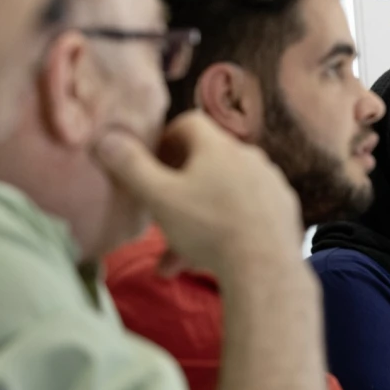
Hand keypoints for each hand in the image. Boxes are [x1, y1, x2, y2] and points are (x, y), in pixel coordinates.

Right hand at [93, 113, 303, 277]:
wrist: (265, 267)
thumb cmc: (208, 227)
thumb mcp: (159, 197)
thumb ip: (130, 167)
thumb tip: (105, 138)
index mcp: (219, 146)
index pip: (189, 123)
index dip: (165, 138)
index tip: (152, 163)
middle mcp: (250, 157)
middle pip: (207, 163)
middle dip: (179, 189)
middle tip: (161, 212)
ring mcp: (271, 184)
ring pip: (224, 196)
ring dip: (198, 220)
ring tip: (176, 256)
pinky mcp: (284, 211)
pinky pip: (247, 214)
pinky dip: (226, 231)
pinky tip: (208, 260)